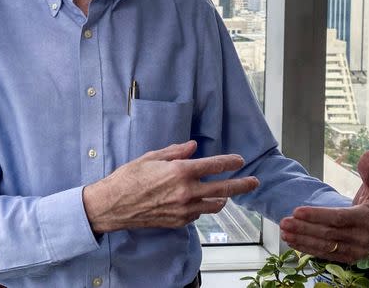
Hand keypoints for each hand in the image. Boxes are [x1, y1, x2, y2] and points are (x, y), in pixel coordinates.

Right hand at [82, 140, 259, 233]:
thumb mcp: (151, 157)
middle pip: (224, 189)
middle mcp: (186, 191)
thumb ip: (175, 152)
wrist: (114, 205)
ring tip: (227, 195)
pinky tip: (198, 202)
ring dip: (223, 199)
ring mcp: (184, 209)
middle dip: (242, 184)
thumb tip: (193, 146)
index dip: (230, 162)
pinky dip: (202, 207)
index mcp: (180, 171)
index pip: (214, 165)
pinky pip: (198, 215)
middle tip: (254, 182)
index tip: (240, 160)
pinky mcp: (178, 222)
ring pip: (214, 206)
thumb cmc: (128, 177)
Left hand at [279, 150, 368, 262]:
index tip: (296, 210)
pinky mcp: (348, 259)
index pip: (338, 218)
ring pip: (325, 246)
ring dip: (302, 240)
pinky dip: (308, 248)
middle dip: (304, 228)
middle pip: (328, 233)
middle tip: (283, 221)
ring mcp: (356, 251)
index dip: (317, 215)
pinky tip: (292, 241)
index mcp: (367, 219)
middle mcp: (363, 238)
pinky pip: (326, 254)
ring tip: (284, 232)